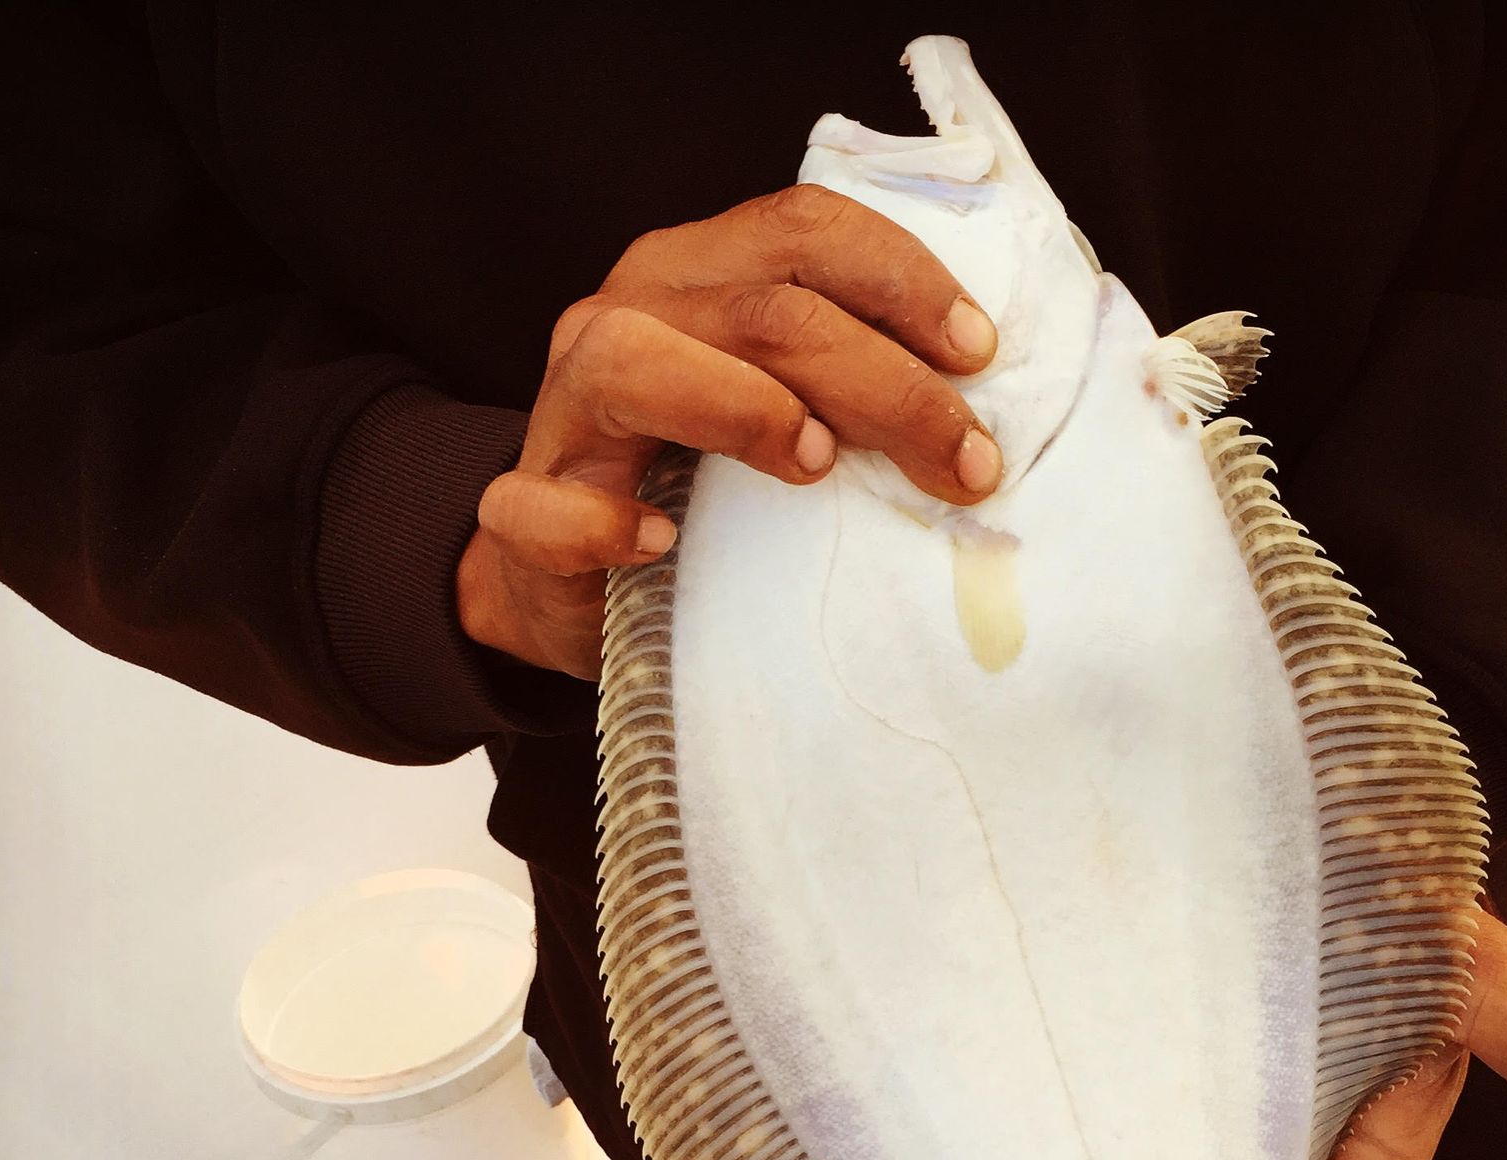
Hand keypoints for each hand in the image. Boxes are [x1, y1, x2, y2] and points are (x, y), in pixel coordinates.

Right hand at [457, 185, 1002, 679]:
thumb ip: (849, 389)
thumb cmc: (694, 492)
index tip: (980, 356)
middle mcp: (624, 316)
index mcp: (694, 278)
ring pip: (635, 361)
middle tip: (962, 463)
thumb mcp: (780, 415)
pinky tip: (659, 545)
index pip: (803, 231)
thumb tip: (982, 415)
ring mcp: (563, 412)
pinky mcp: (524, 511)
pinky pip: (546, 506)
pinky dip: (604, 525)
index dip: (902, 282)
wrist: (564, 581)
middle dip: (883, 382)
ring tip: (817, 466)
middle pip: (760, 309)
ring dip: (743, 410)